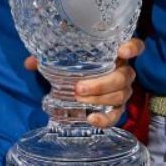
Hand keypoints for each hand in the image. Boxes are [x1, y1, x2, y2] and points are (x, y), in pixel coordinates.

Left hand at [24, 37, 144, 127]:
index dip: (132, 47)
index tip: (122, 50)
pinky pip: (116, 115)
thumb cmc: (77, 62)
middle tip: (79, 87)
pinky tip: (91, 119)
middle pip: (124, 77)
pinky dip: (105, 119)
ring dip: (99, 98)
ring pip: (120, 95)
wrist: (80, 81)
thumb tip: (30, 63)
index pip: (135, 46)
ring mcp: (123, 90)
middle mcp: (124, 71)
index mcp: (115, 52)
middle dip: (102, 83)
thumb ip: (49, 56)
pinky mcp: (116, 107)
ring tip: (80, 99)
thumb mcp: (65, 56)